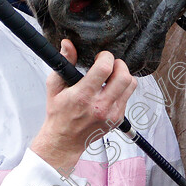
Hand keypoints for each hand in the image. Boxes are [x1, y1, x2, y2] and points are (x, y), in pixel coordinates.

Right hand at [30, 40, 136, 172]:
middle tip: (109, 65)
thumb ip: (64, 62)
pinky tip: (110, 90)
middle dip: (118, 64)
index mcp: (83, 96)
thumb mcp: (54, 86)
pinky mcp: (118, 119)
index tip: (100, 57)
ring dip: (123, 76)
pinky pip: (128, 96)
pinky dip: (122, 89)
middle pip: (124, 76)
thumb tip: (68, 44)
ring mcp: (111, 114)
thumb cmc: (58, 113)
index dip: (106, 57)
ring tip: (111, 76)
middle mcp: (100, 106)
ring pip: (130, 85)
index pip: (105, 68)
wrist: (64, 141)